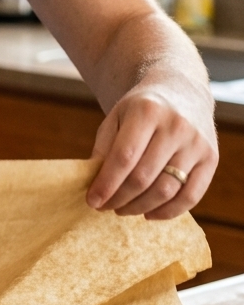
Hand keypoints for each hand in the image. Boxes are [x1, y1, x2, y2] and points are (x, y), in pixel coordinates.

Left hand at [86, 82, 217, 218]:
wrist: (181, 91)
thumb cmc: (141, 110)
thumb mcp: (117, 117)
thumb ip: (104, 148)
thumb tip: (96, 186)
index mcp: (147, 111)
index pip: (124, 157)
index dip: (106, 184)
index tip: (93, 200)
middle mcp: (176, 126)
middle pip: (144, 177)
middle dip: (120, 199)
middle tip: (105, 207)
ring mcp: (196, 143)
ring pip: (166, 190)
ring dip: (140, 208)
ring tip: (123, 209)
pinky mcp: (211, 158)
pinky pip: (191, 196)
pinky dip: (168, 212)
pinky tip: (149, 213)